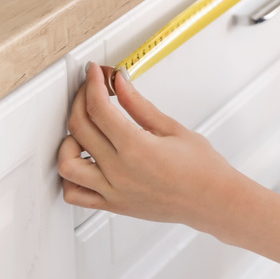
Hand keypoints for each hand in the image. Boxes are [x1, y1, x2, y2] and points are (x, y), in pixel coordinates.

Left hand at [58, 63, 247, 230]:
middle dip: (81, 100)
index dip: (92, 84)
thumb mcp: (172, 128)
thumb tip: (120, 83)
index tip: (94, 74)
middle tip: (91, 90)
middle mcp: (119, 171)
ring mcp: (113, 190)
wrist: (212, 200)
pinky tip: (83, 161)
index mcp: (137, 148)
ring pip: (67, 164)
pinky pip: (74, 194)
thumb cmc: (202, 169)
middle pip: (79, 128)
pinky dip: (70, 177)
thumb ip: (139, 105)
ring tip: (84, 129)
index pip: (99, 108)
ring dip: (68, 141)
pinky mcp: (112, 205)